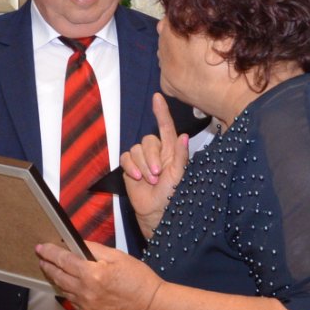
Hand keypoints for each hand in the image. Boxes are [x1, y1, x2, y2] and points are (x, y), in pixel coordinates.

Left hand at [35, 241, 163, 309]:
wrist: (149, 305)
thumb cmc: (138, 278)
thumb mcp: (117, 256)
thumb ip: (94, 249)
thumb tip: (77, 245)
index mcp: (92, 274)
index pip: (64, 260)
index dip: (50, 253)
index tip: (42, 248)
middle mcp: (85, 291)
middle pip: (58, 276)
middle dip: (48, 265)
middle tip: (42, 257)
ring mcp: (86, 305)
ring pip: (63, 290)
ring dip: (56, 278)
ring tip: (51, 269)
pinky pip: (72, 301)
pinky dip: (67, 291)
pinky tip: (67, 284)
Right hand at [119, 93, 189, 233]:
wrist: (156, 213)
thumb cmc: (172, 195)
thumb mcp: (179, 175)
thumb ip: (180, 155)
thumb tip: (183, 135)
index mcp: (172, 151)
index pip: (166, 127)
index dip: (161, 112)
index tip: (157, 97)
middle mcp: (157, 152)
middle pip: (149, 140)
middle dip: (152, 157)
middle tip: (157, 174)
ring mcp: (142, 159)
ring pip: (136, 149)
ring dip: (143, 165)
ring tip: (149, 180)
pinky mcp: (130, 167)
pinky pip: (126, 158)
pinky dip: (131, 167)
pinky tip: (138, 178)